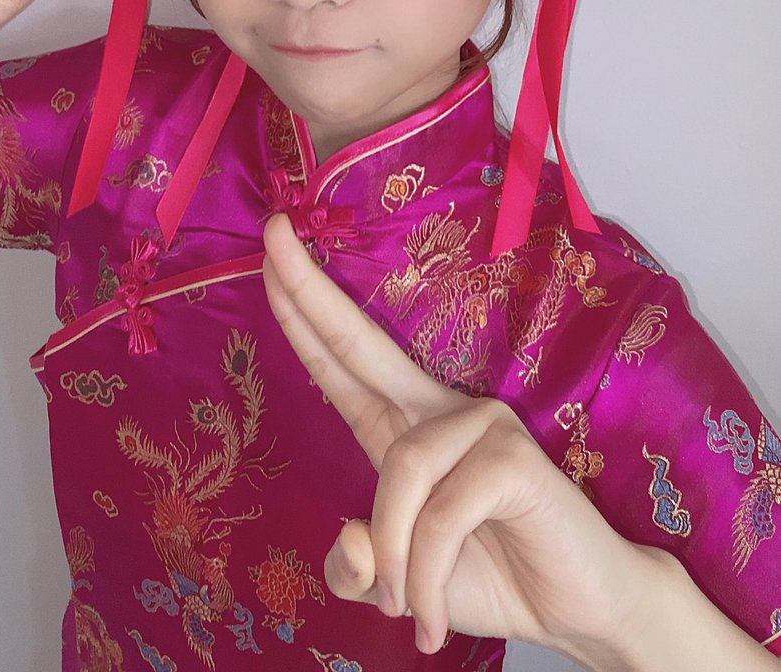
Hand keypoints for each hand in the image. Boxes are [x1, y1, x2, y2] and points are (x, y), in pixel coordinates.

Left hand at [261, 213, 663, 662]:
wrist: (580, 610)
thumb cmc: (489, 577)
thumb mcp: (401, 584)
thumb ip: (360, 567)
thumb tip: (350, 537)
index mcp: (402, 427)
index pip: (342, 361)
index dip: (305, 310)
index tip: (270, 251)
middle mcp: (436, 411)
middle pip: (362, 342)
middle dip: (311, 291)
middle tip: (272, 233)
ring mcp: (480, 424)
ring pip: (399, 472)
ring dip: (397, 561)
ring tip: (411, 611)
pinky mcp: (512, 456)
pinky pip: (442, 513)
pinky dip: (428, 575)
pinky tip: (434, 616)